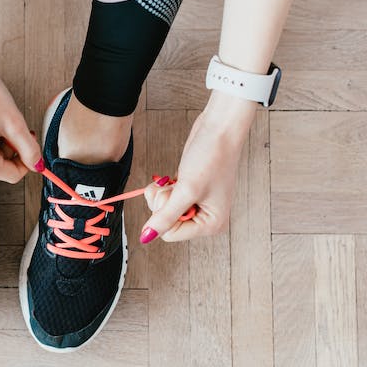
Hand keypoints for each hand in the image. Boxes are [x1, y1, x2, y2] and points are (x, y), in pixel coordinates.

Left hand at [140, 92, 255, 242]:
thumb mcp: (186, 190)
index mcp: (211, 224)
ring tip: (177, 179)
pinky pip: (166, 198)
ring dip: (162, 193)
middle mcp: (205, 217)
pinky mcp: (188, 191)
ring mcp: (196, 204)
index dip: (163, 215)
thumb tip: (146, 237)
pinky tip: (175, 177)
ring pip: (162, 210)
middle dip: (163, 202)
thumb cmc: (211, 157)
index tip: (173, 195)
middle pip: (165, 223)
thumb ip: (165, 216)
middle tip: (176, 185)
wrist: (219, 129)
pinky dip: (164, 187)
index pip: (170, 234)